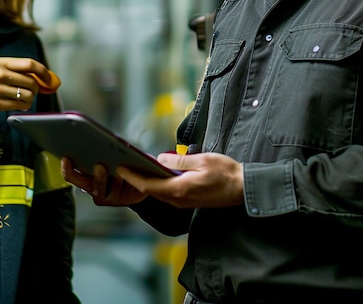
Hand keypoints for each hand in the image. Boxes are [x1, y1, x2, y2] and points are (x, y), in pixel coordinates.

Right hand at [0, 57, 53, 117]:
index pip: (30, 64)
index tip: (49, 79)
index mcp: (1, 62)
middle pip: (31, 81)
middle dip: (36, 89)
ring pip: (27, 94)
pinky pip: (19, 105)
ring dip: (30, 99)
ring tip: (24, 99)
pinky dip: (24, 106)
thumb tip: (43, 77)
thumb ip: (16, 71)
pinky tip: (19, 105)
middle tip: (32, 92)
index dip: (44, 72)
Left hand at [61, 152, 244, 209]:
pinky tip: (157, 174)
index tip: (120, 167)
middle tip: (124, 165)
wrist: (242, 188)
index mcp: (179, 189)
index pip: (148, 185)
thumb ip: (179, 161)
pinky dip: (158, 184)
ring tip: (136, 168)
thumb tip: (160, 160)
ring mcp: (183, 202)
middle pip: (151, 191)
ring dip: (147, 182)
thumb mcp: (202, 160)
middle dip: (136, 179)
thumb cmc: (225, 173)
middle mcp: (178, 200)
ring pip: (159, 193)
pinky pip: (168, 193)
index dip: (132, 177)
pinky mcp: (189, 201)